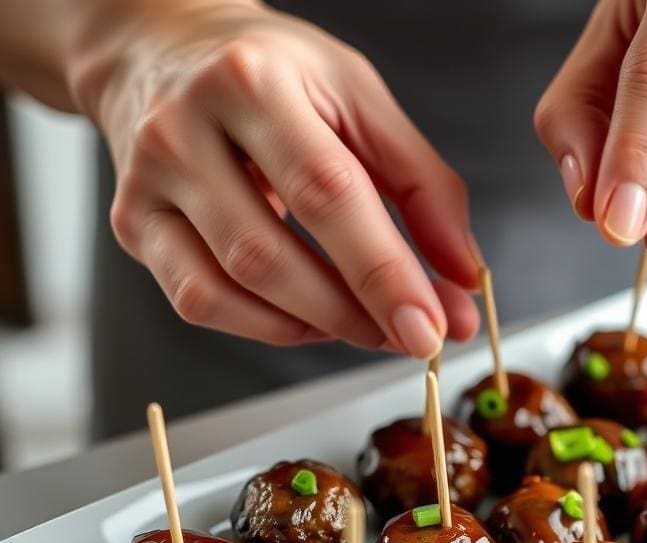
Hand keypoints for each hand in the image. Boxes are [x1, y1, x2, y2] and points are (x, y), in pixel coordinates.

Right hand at [76, 0, 479, 353]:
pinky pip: (200, 301)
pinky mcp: (133, 224)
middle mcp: (183, 128)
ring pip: (231, 288)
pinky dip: (267, 327)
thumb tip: (462, 282)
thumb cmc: (274, 75)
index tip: (432, 327)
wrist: (163, 51)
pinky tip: (309, 319)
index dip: (384, 272)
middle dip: (353, 314)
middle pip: (271, 255)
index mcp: (253, 80)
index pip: (328, 194)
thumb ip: (424, 189)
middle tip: (409, 336)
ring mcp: (147, 182)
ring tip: (367, 325)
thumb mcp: (360, 101)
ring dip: (315, 326)